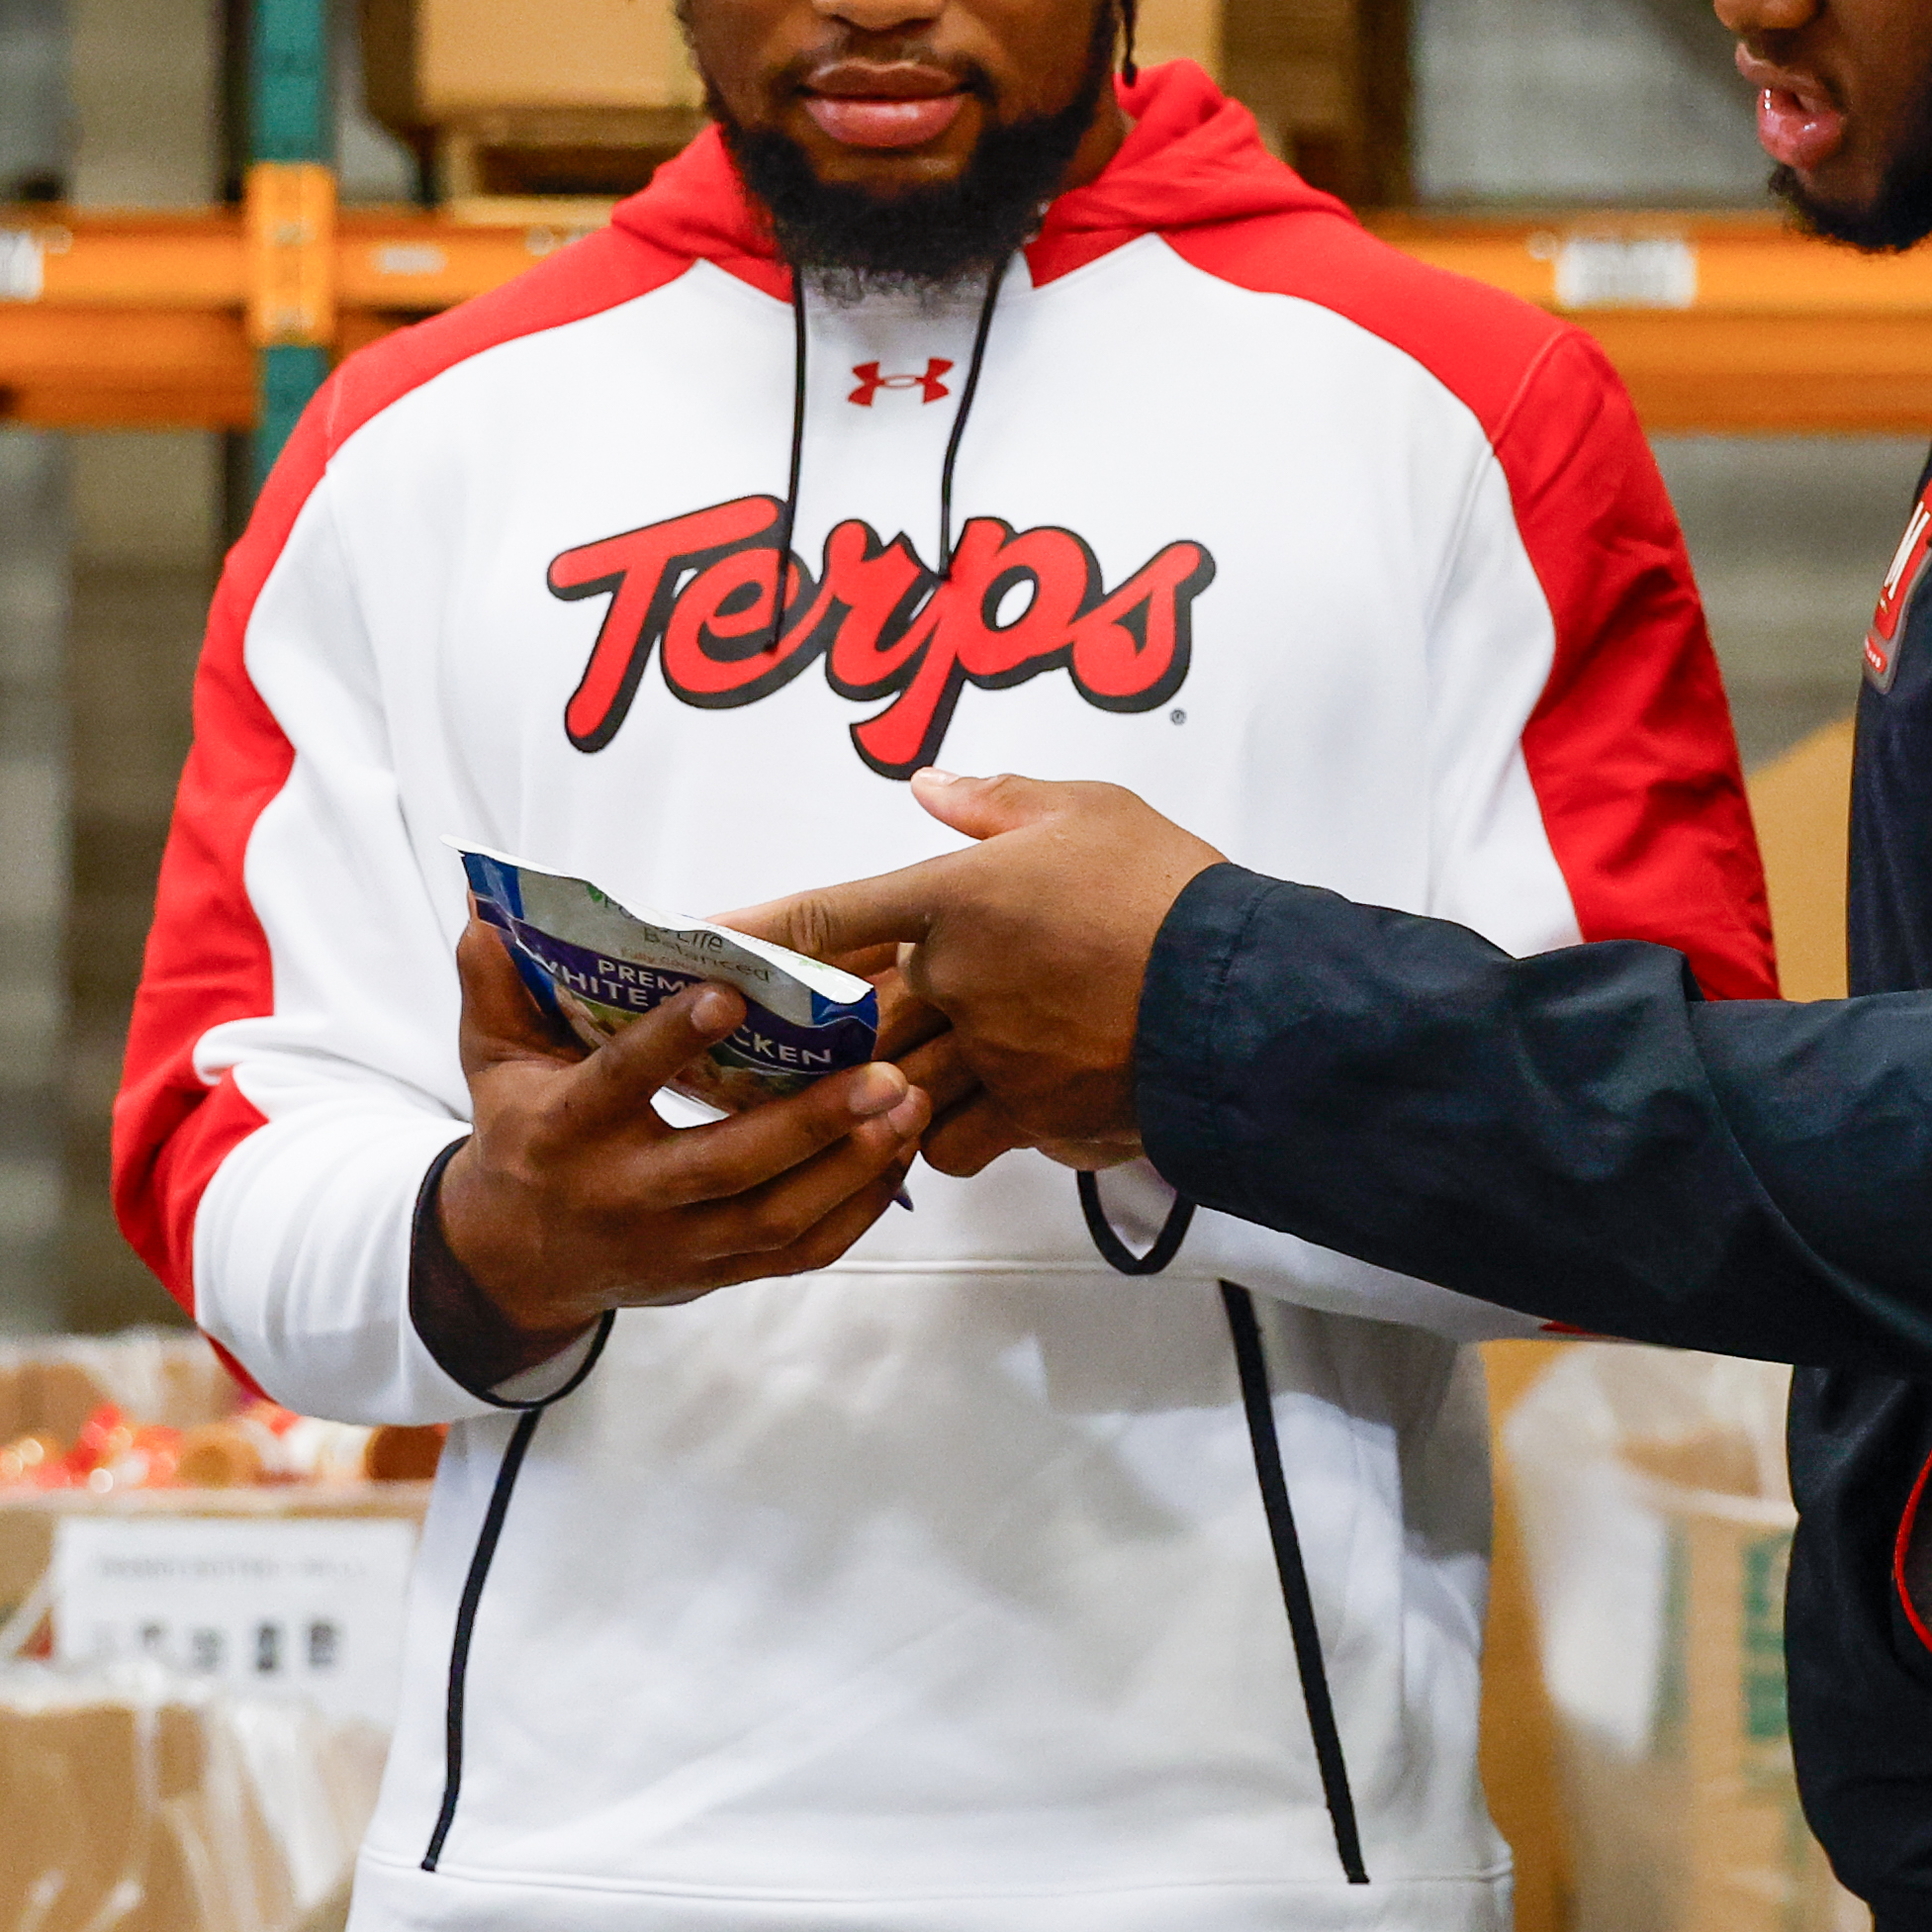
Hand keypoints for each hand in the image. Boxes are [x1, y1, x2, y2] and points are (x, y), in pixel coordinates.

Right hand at [435, 917, 946, 1339]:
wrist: (516, 1262)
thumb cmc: (520, 1135)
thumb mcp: (493, 1062)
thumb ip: (495, 988)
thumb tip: (484, 912)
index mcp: (565, 1133)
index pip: (620, 1084)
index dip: (671, 1041)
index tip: (732, 992)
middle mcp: (624, 1197)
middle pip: (724, 1168)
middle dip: (809, 1123)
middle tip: (882, 1071)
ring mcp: (677, 1246)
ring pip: (775, 1219)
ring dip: (850, 1166)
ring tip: (908, 1103)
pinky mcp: (717, 1275)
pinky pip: (798, 1255)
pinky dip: (855, 1211)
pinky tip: (898, 1153)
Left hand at [737, 775, 1223, 1176]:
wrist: (1238, 993)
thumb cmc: (1165, 889)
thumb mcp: (1088, 810)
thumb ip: (997, 803)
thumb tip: (929, 787)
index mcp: (955, 896)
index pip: (825, 917)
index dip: (751, 933)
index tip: (693, 945)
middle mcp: (955, 980)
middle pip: (853, 1019)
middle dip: (828, 1033)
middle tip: (798, 1039)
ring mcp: (987, 1056)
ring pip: (891, 1088)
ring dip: (882, 1090)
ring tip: (888, 1086)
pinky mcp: (1028, 1116)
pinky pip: (949, 1144)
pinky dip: (942, 1140)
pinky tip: (962, 1123)